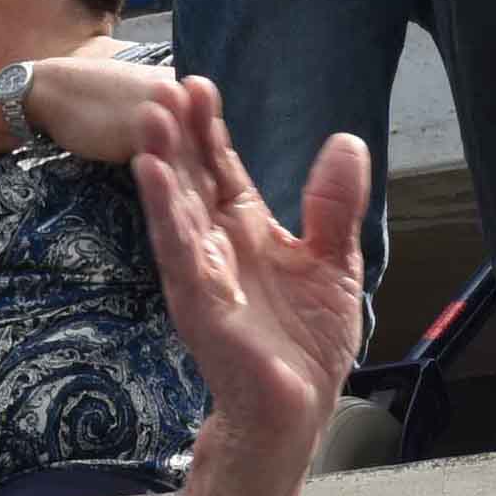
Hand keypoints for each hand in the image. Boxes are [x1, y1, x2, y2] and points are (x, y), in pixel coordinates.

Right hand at [123, 73, 368, 454]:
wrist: (296, 411)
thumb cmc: (305, 343)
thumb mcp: (335, 262)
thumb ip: (334, 206)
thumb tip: (346, 140)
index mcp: (247, 231)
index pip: (222, 169)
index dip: (210, 128)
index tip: (197, 84)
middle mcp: (217, 246)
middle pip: (192, 179)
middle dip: (177, 134)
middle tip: (163, 86)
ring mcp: (204, 274)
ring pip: (176, 208)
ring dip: (161, 163)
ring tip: (149, 118)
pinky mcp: (201, 304)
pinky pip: (178, 252)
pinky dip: (164, 213)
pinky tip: (151, 175)